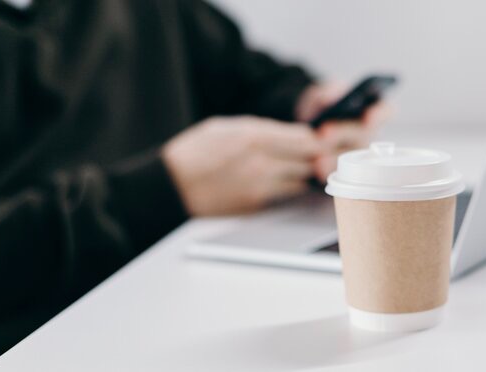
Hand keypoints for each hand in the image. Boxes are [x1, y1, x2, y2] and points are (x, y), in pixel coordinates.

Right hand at [162, 116, 323, 215]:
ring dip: (302, 174)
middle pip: (309, 159)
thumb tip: (288, 133)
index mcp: (255, 136)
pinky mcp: (257, 203)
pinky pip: (286, 194)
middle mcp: (263, 161)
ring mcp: (261, 185)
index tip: (313, 140)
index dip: (312, 139)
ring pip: (302, 179)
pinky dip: (289, 188)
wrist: (172, 185)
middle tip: (311, 155)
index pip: (304, 138)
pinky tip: (280, 181)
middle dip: (312, 156)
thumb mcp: (227, 127)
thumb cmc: (195, 152)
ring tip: (294, 168)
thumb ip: (261, 129)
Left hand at [295, 82, 390, 181]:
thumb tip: (329, 99)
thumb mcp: (322, 94)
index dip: (379, 114)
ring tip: (317, 159)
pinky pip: (342, 171)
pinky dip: (328, 170)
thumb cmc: (322, 106)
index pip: (384, 111)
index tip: (368, 116)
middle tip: (323, 133)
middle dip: (343, 133)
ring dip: (334, 157)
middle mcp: (369, 133)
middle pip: (364, 135)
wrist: (309, 126)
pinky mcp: (346, 168)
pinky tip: (318, 169)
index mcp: (371, 109)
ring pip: (352, 157)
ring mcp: (360, 152)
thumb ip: (327, 93)